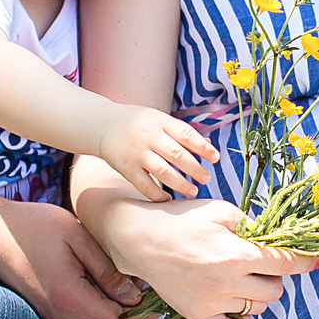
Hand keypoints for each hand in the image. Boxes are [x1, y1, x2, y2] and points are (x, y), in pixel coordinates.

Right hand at [0, 198, 146, 318]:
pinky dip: (105, 311)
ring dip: (122, 315)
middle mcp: (61, 315)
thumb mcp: (77, 237)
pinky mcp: (51, 311)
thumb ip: (107, 269)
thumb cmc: (34, 226)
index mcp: (69, 298)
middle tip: (152, 291)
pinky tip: (112, 286)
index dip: (145, 317)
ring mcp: (54, 316)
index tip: (158, 295)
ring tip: (134, 285)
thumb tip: (134, 295)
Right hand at [91, 195, 318, 318]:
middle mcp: (228, 283)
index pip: (286, 263)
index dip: (305, 261)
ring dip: (259, 294)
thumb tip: (277, 237)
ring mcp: (213, 303)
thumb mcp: (221, 211)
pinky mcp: (199, 316)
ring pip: (258, 308)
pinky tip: (238, 303)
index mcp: (237, 254)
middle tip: (262, 264)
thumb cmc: (182, 219)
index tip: (313, 260)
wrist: (141, 239)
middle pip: (275, 290)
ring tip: (245, 278)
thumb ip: (252, 225)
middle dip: (275, 276)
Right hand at [97, 106, 219, 201]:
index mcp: (160, 121)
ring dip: (181, 185)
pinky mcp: (126, 168)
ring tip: (193, 192)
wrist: (103, 125)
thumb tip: (208, 145)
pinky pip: (145, 185)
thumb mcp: (159, 119)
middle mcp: (149, 137)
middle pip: (178, 155)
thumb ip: (181, 132)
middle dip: (195, 169)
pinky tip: (169, 199)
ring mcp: (137, 153)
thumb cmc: (139, 123)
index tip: (216, 158)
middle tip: (206, 179)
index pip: (186, 134)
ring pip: (163, 173)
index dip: (203, 147)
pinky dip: (158, 195)